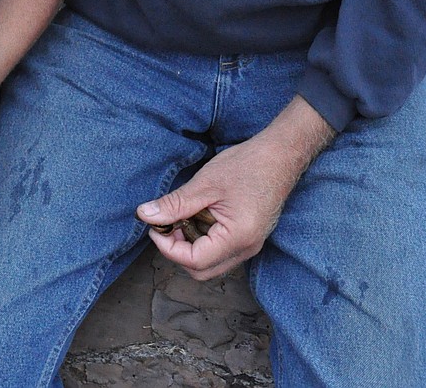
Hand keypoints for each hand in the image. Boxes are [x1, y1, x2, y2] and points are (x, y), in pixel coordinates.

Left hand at [136, 97, 333, 281]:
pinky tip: (198, 216)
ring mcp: (250, 245)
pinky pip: (221, 252)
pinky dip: (203, 240)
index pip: (194, 261)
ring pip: (211, 263)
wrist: (280, 155)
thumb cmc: (246, 165)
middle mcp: (246, 249)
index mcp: (237, 238)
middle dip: (178, 252)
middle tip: (166, 224)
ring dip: (190, 246)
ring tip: (182, 217)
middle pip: (202, 270)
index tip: (155, 226)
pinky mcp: (249, 237)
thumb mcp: (205, 184)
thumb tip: (145, 215)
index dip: (168, 247)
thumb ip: (175, 204)